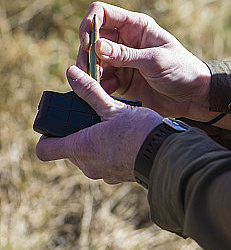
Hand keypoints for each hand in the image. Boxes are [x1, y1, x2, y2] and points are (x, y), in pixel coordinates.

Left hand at [35, 66, 162, 183]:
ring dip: (94, 142)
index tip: (57, 124)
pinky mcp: (118, 176)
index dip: (46, 136)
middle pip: (69, 150)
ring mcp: (103, 173)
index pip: (45, 150)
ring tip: (111, 126)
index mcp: (81, 148)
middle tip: (91, 116)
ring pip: (88, 156)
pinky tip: (124, 138)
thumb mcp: (113, 107)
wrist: (166, 154)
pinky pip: (105, 163)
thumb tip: (71, 73)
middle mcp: (88, 165)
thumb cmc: (139, 131)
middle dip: (77, 133)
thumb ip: (90, 92)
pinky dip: (109, 151)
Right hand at [77, 2, 211, 118]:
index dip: (89, 24)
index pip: (102, 13)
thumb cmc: (182, 70)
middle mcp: (125, 40)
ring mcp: (121, 60)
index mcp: (135, 26)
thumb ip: (125, 55)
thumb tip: (97, 47)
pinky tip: (105, 92)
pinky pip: (100, 80)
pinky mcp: (121, 80)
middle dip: (86, 53)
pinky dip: (98, 86)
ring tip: (95, 83)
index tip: (87, 43)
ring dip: (89, 71)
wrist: (194, 96)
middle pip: (92, 38)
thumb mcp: (155, 61)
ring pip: (92, 60)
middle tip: (88, 69)